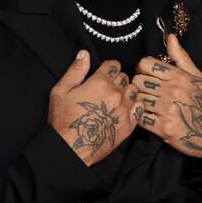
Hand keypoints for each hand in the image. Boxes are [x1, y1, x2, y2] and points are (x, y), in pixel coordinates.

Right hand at [48, 51, 141, 165]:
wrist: (71, 148)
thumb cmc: (64, 120)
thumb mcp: (61, 91)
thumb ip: (75, 70)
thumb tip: (84, 54)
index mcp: (100, 82)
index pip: (114, 65)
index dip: (108, 68)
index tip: (104, 74)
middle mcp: (116, 94)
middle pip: (125, 77)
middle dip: (117, 80)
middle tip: (107, 89)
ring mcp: (125, 109)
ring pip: (134, 91)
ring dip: (126, 92)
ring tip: (115, 100)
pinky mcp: (129, 124)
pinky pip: (139, 108)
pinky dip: (134, 107)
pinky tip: (123, 111)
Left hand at [131, 32, 201, 161]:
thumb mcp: (197, 76)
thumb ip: (181, 57)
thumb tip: (170, 37)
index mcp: (178, 76)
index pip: (146, 64)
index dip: (142, 68)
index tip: (146, 75)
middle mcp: (172, 91)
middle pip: (138, 80)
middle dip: (139, 85)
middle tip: (145, 91)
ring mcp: (167, 110)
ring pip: (138, 98)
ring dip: (139, 101)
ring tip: (147, 104)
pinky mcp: (163, 128)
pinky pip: (140, 117)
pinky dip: (140, 117)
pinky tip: (148, 116)